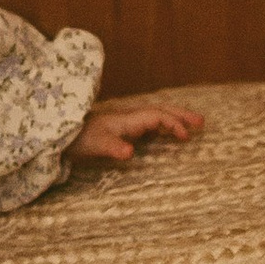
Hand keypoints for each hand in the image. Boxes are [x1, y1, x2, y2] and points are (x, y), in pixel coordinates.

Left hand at [69, 92, 205, 164]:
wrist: (62, 135)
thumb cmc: (79, 140)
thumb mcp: (96, 146)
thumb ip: (113, 148)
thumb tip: (130, 152)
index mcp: (127, 119)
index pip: (156, 116)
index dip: (172, 123)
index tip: (185, 136)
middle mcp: (130, 117)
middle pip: (161, 111)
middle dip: (182, 115)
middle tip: (202, 122)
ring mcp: (128, 122)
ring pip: (158, 116)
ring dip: (176, 118)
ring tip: (195, 125)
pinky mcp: (124, 129)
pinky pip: (151, 124)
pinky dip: (165, 125)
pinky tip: (170, 133)